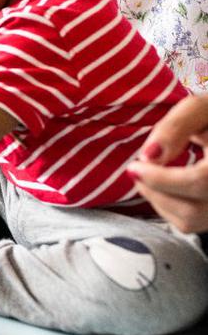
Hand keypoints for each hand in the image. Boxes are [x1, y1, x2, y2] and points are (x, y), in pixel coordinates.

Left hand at [129, 95, 207, 232]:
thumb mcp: (200, 110)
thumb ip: (175, 127)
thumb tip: (149, 156)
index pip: (199, 181)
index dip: (162, 179)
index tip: (135, 166)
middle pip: (194, 210)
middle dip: (155, 191)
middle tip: (137, 170)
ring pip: (190, 221)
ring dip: (159, 200)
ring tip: (149, 174)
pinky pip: (191, 223)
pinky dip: (169, 206)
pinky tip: (165, 185)